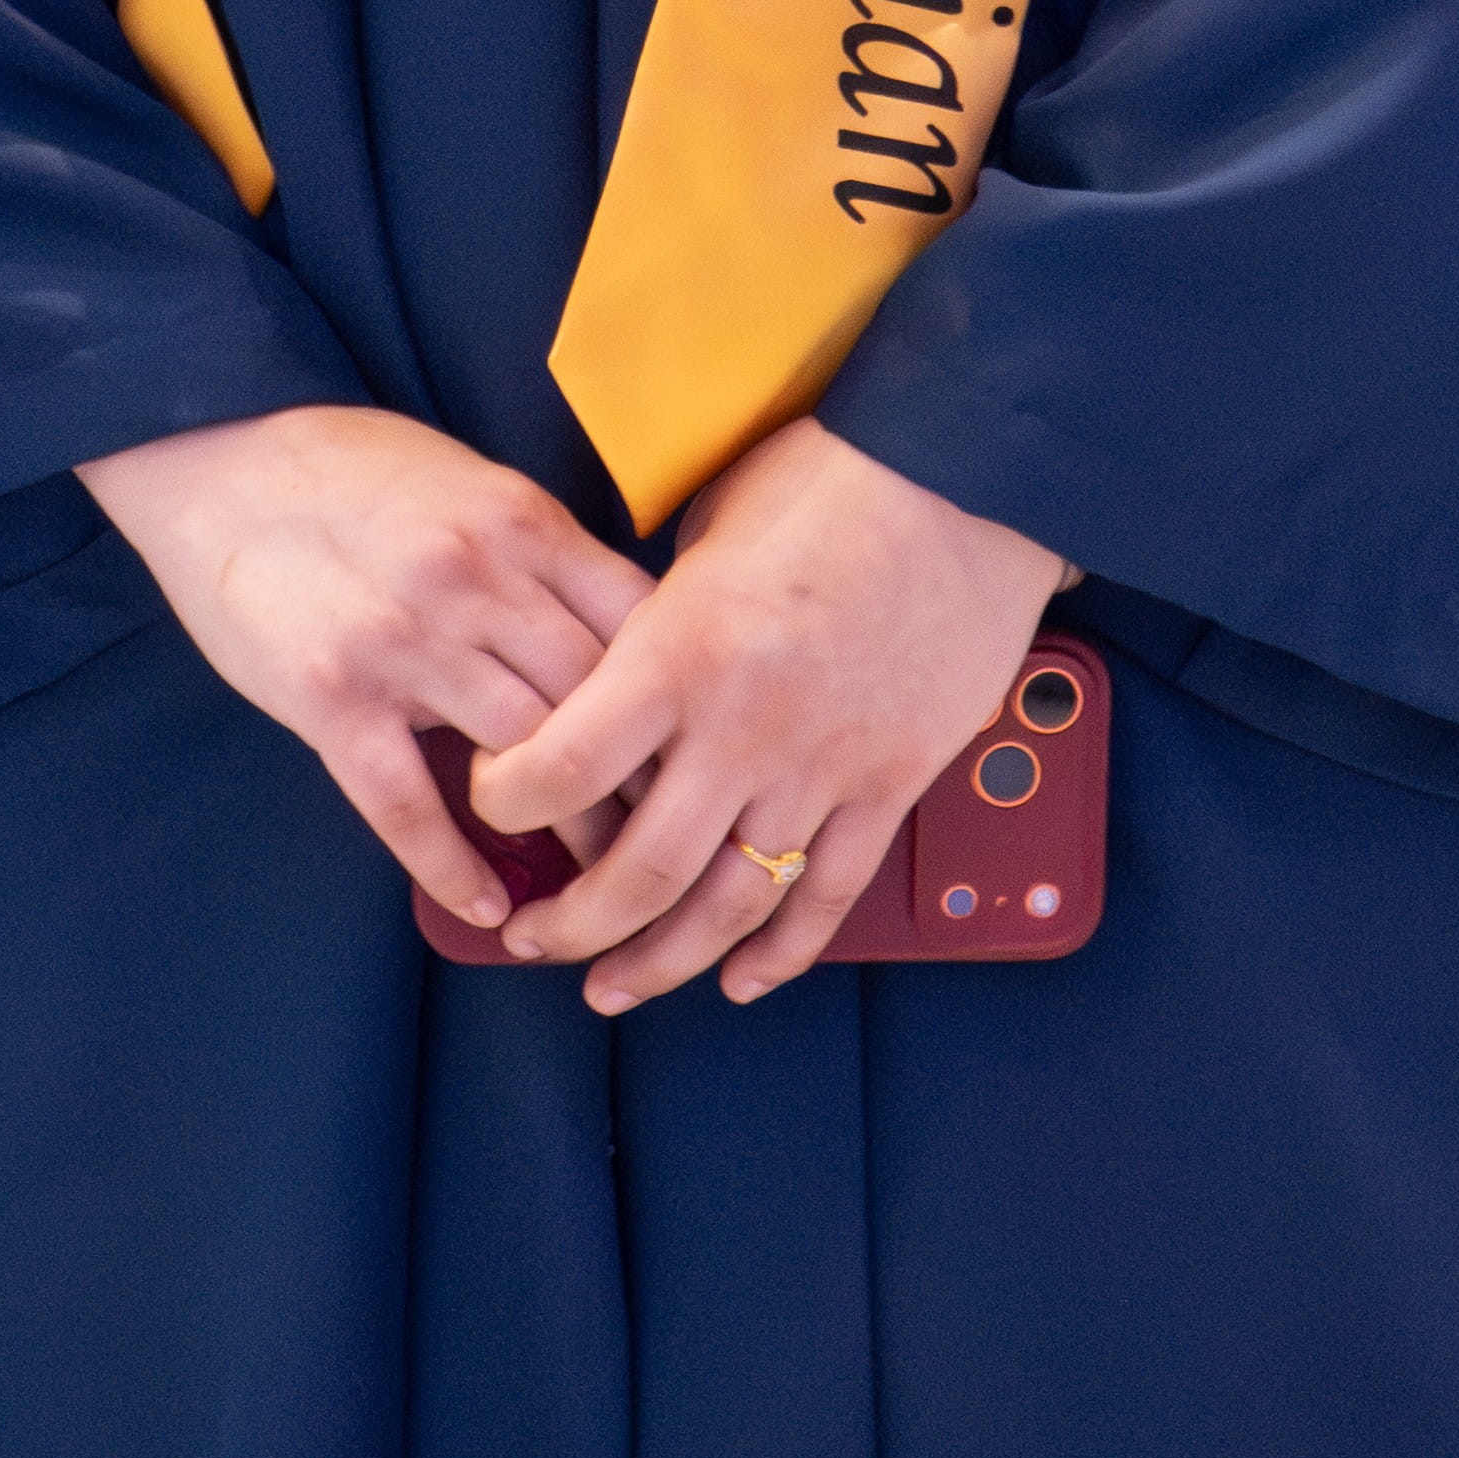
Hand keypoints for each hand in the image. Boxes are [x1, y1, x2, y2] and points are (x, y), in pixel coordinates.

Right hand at [76, 406, 652, 933]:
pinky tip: (485, 906)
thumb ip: (542, 556)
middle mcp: (475, 582)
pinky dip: (450, 863)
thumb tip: (622, 633)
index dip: (681, 699)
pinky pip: (405, 801)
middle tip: (674, 841)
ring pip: (521, 758)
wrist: (223, 455)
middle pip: (595, 700)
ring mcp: (403, 642)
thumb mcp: (474, 485)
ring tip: (600, 889)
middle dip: (643, 781)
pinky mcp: (331, 697)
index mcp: (521, 523)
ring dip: (568, 832)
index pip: (638, 625)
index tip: (703, 753)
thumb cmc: (357, 470)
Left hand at [467, 416, 1065, 1011]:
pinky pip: (827, 892)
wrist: (967, 472)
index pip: (562, 765)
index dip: (507, 799)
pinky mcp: (892, 782)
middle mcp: (744, 725)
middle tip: (533, 937)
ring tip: (612, 985)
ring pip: (728, 906)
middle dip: (571, 923)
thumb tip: (612, 665)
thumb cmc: (829, 475)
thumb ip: (658, 614)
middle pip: (639, 872)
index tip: (491, 800)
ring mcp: (824, 765)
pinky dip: (782, 952)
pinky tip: (739, 978)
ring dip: (662, 961)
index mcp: (682, 649)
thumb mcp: (709, 527)